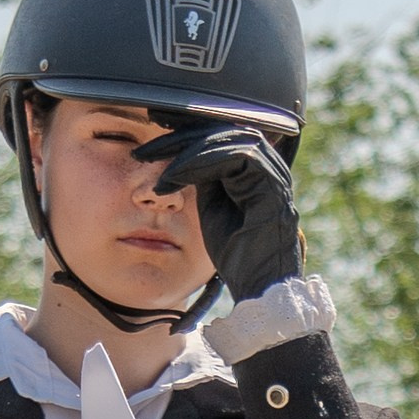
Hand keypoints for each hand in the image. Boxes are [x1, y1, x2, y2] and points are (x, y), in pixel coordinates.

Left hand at [138, 120, 302, 300]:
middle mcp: (269, 164)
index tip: (150, 143)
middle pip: (221, 130)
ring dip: (186, 153)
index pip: (218, 135)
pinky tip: (173, 179)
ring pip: (227, 140)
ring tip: (156, 169)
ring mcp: (273, 173)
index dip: (183, 135)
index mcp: (255, 167)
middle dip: (180, 137)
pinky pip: (235, 157)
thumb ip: (204, 177)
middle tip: (145, 150)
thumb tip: (181, 154)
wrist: (259, 288)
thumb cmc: (237, 255)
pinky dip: (200, 163)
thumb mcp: (212, 206)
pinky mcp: (273, 185)